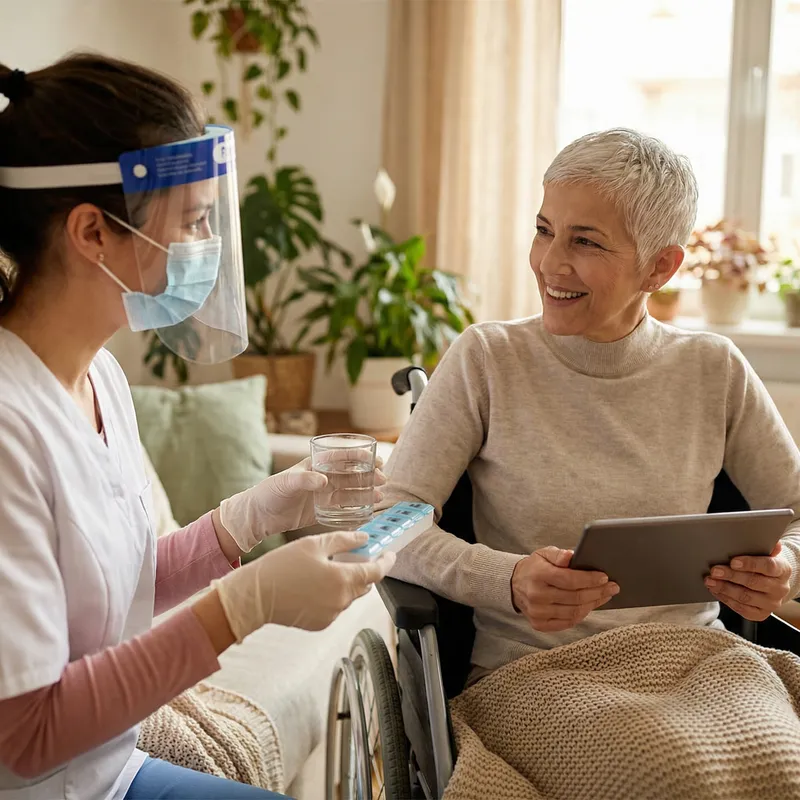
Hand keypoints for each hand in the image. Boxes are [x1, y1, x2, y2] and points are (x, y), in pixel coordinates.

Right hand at [212, 530, 395, 638]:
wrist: (255, 596)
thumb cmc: (281, 566)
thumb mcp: (313, 544)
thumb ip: (344, 540)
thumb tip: (364, 538)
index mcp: (343, 579)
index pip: (376, 571)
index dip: (386, 561)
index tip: (390, 554)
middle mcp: (341, 601)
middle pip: (364, 584)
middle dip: (363, 569)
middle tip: (353, 555)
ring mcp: (332, 615)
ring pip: (349, 595)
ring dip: (346, 582)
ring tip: (327, 568)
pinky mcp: (321, 623)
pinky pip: (335, 606)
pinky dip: (333, 595)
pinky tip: (315, 584)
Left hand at [218, 455, 386, 553]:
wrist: (258, 516)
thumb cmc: (268, 493)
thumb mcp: (285, 483)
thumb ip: (304, 479)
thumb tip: (323, 480)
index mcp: (315, 465)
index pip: (342, 457)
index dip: (360, 456)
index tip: (375, 459)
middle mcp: (323, 478)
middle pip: (351, 473)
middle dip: (369, 474)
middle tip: (383, 479)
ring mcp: (323, 494)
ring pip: (351, 490)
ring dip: (366, 490)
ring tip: (379, 495)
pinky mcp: (322, 510)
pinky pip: (344, 507)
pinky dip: (357, 507)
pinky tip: (368, 509)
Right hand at [511, 546, 618, 632]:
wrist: (514, 585)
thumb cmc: (535, 567)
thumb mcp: (544, 553)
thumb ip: (558, 554)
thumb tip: (571, 556)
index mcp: (538, 575)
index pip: (570, 579)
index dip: (590, 579)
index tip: (604, 577)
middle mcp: (536, 595)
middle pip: (575, 597)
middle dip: (598, 592)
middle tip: (612, 587)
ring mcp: (537, 612)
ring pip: (574, 612)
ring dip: (593, 604)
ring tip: (605, 596)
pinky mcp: (539, 624)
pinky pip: (568, 622)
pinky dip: (582, 614)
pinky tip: (590, 606)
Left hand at [704, 542, 791, 620]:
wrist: (771, 580)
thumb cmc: (763, 562)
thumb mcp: (765, 552)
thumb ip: (765, 547)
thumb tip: (773, 542)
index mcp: (783, 570)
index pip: (768, 566)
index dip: (750, 564)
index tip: (733, 561)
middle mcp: (780, 589)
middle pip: (753, 582)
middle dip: (731, 576)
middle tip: (714, 571)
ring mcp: (771, 603)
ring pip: (745, 597)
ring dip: (724, 589)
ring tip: (710, 581)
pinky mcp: (760, 614)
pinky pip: (741, 609)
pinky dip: (726, 599)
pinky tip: (716, 590)